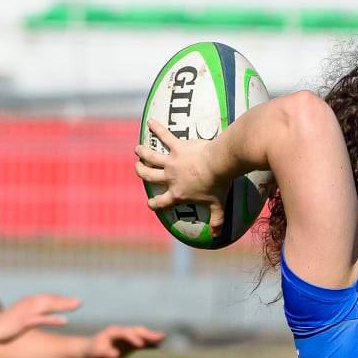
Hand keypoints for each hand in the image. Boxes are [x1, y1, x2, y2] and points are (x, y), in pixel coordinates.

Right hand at [0, 293, 78, 343]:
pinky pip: (41, 320)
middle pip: (49, 300)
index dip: (58, 299)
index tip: (70, 301)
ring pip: (48, 306)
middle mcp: (27, 305)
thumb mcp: (16, 320)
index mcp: (26, 303)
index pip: (45, 299)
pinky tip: (65, 321)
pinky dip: (53, 319)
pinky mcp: (23, 322)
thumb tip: (30, 320)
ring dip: (63, 306)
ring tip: (77, 306)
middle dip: (64, 301)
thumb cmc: (1, 328)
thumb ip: (25, 317)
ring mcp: (25, 313)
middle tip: (79, 302)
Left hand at [87, 325, 164, 357]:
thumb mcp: (96, 353)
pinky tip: (159, 345)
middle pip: (136, 331)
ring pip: (141, 335)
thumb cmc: (92, 351)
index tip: (140, 345)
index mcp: (112, 333)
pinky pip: (142, 342)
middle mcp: (122, 332)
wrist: (92, 349)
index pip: (125, 333)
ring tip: (163, 337)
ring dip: (152, 336)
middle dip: (147, 334)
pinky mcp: (130, 344)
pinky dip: (150, 343)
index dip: (133, 338)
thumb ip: (105, 353)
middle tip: (159, 336)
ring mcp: (127, 337)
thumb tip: (115, 355)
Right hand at [137, 119, 232, 233]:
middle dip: (141, 172)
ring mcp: (172, 161)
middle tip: (138, 167)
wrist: (219, 164)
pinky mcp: (178, 146)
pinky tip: (150, 121)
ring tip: (138, 149)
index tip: (150, 203)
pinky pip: (165, 136)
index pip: (161, 202)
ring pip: (151, 157)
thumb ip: (217, 221)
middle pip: (149, 176)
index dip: (154, 204)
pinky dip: (157, 128)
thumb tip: (217, 236)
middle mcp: (170, 177)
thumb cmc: (218, 185)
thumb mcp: (218, 205)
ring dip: (142, 153)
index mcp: (178, 193)